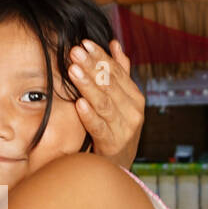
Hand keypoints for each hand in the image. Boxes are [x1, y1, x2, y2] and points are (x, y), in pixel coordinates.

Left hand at [68, 38, 144, 168]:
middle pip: (109, 84)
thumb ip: (120, 72)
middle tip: (74, 52)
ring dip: (88, 85)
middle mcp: (133, 111)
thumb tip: (114, 43)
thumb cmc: (116, 128)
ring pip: (104, 103)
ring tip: (73, 71)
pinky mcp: (113, 144)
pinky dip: (89, 114)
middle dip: (91, 66)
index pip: (116, 71)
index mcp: (134, 97)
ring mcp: (124, 128)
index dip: (100, 56)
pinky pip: (99, 127)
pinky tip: (79, 103)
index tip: (84, 43)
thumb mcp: (121, 100)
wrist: (119, 165)